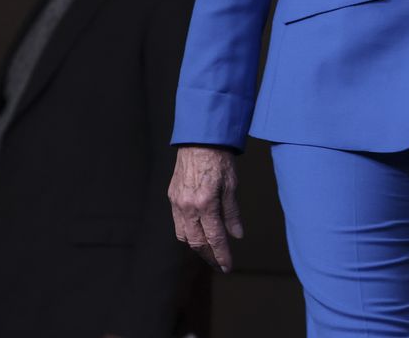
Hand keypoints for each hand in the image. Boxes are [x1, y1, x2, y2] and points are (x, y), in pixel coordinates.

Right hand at [168, 145, 241, 272]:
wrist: (199, 141)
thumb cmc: (220, 160)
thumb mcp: (232, 186)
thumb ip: (232, 213)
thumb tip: (237, 235)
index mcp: (205, 204)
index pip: (214, 238)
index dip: (221, 255)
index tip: (228, 266)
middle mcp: (188, 207)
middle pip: (196, 242)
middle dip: (208, 256)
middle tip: (219, 264)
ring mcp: (177, 203)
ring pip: (184, 235)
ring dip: (196, 247)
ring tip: (209, 252)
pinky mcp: (171, 198)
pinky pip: (177, 223)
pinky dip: (187, 233)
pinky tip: (197, 234)